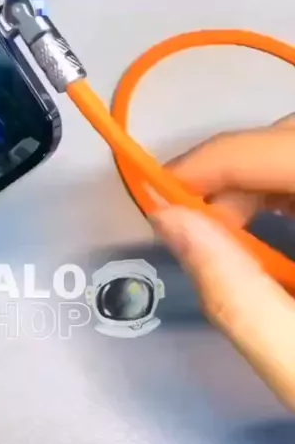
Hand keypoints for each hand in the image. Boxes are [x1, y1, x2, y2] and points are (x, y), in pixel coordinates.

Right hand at [152, 115, 294, 409]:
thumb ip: (236, 294)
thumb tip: (171, 223)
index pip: (286, 149)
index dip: (214, 161)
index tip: (160, 195)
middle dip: (237, 173)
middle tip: (200, 229)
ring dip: (260, 181)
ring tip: (231, 234)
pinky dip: (286, 194)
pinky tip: (275, 232)